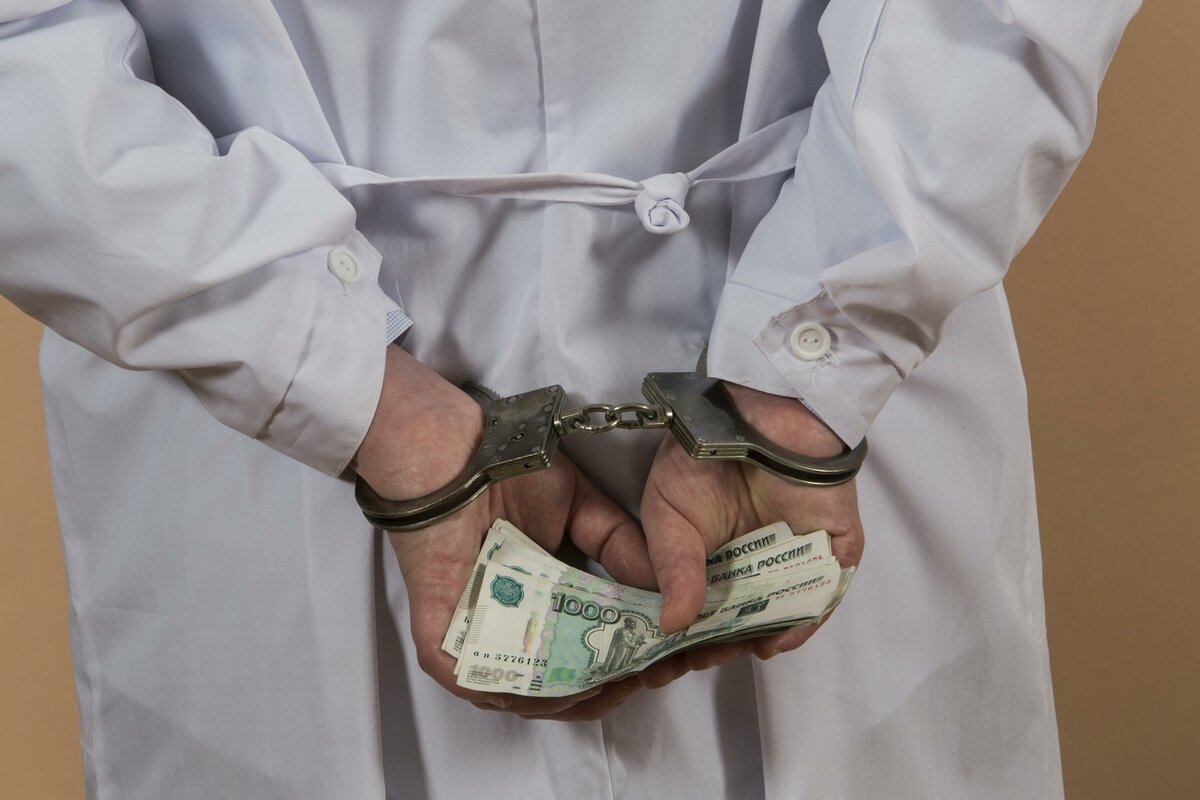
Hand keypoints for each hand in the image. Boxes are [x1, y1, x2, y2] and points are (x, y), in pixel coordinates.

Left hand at [353, 346, 656, 719]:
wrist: (454, 451)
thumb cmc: (511, 470)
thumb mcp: (585, 508)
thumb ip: (621, 546)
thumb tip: (665, 591)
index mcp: (537, 598)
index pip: (574, 649)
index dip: (613, 664)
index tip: (649, 663)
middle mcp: (503, 620)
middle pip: (547, 682)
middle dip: (592, 691)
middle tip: (629, 681)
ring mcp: (469, 628)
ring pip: (510, 690)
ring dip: (556, 697)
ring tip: (595, 685)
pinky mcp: (436, 629)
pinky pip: (464, 677)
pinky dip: (501, 687)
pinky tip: (541, 682)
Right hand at [634, 382, 864, 686]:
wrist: (758, 413)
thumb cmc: (701, 457)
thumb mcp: (667, 516)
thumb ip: (673, 570)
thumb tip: (670, 626)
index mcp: (711, 556)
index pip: (701, 608)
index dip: (688, 636)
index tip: (671, 658)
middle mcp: (753, 562)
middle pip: (741, 617)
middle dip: (722, 643)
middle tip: (703, 658)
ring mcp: (794, 558)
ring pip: (781, 612)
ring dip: (759, 636)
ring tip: (736, 651)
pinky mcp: (833, 550)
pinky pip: (823, 595)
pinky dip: (802, 620)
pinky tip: (777, 636)